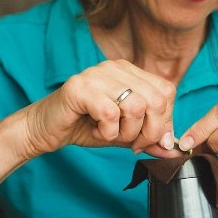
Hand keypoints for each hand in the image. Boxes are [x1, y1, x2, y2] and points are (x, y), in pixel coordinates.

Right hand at [21, 60, 181, 158]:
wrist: (43, 129)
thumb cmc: (83, 126)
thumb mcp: (123, 133)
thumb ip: (149, 137)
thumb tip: (174, 149)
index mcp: (128, 71)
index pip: (166, 92)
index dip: (163, 121)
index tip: (145, 139)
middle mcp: (115, 67)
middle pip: (156, 100)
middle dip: (149, 132)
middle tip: (130, 143)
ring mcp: (97, 75)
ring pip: (137, 107)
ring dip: (126, 132)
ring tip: (108, 134)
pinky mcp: (80, 89)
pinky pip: (111, 114)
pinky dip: (106, 132)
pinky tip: (94, 131)